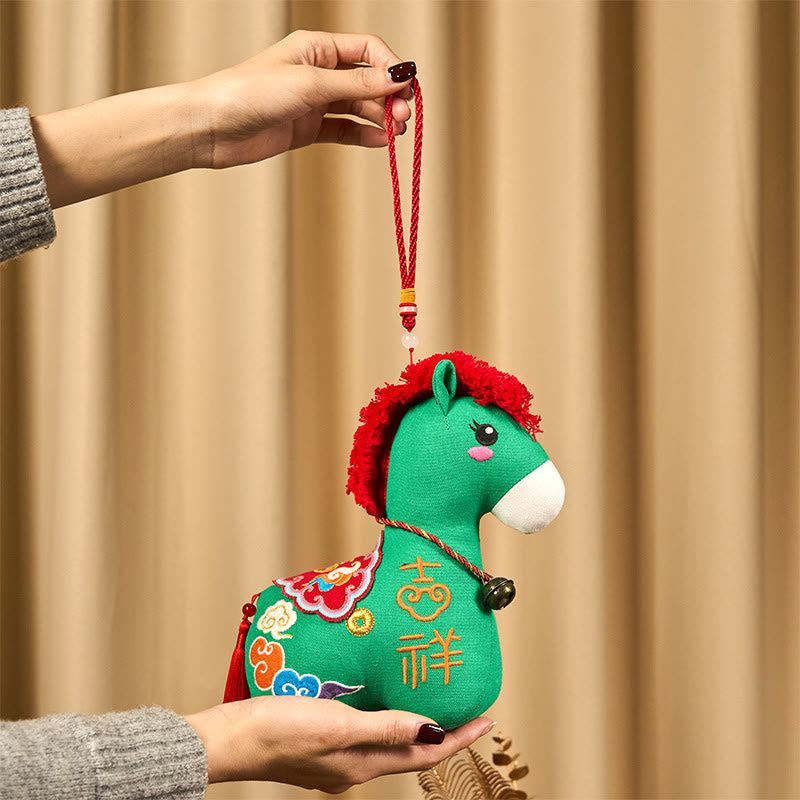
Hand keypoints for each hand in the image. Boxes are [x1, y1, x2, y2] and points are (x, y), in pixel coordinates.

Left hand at [31, 30, 414, 206]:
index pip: (368, 51)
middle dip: (389, 98)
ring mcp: (313, 102)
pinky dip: (362, 136)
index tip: (406, 89)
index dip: (391, 68)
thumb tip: (400, 76)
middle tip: (403, 119)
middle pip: (367, 82)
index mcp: (317, 48)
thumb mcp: (310, 84)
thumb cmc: (251, 93)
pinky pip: (344, 130)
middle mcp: (318, 72)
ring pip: (358, 108)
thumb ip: (357, 85)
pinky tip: (378, 143)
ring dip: (379, 119)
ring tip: (394, 134)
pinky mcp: (307, 129)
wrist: (212, 127)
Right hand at [184, 697, 492, 793]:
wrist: (231, 739)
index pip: (426, 753)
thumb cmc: (280, 729)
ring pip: (389, 742)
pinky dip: (384, 719)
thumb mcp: (337, 725)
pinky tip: (380, 699)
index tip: (488, 720)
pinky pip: (366, 735)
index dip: (459, 737)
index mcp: (363, 765)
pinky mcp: (320, 747)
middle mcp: (355, 768)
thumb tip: (432, 729)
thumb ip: (384, 728)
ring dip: (413, 723)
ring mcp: (337, 760)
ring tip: (429, 697)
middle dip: (442, 731)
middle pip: (411, 751)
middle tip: (466, 706)